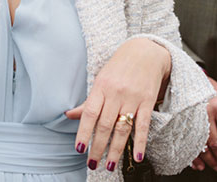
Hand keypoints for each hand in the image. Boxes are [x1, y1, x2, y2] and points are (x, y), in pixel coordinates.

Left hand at [66, 37, 170, 172]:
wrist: (145, 51)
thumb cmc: (119, 66)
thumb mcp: (101, 79)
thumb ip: (88, 101)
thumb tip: (69, 115)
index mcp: (101, 86)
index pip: (90, 113)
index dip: (83, 131)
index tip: (79, 149)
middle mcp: (116, 92)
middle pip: (105, 124)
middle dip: (98, 147)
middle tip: (93, 164)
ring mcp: (132, 97)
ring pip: (122, 128)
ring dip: (115, 150)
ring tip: (109, 165)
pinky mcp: (147, 101)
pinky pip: (143, 125)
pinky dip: (140, 142)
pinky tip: (137, 156)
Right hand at [191, 77, 216, 172]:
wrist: (187, 80)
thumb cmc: (212, 90)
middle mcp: (205, 114)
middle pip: (216, 142)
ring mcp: (192, 119)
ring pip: (203, 145)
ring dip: (211, 160)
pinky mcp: (182, 123)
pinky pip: (188, 143)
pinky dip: (194, 157)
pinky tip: (200, 164)